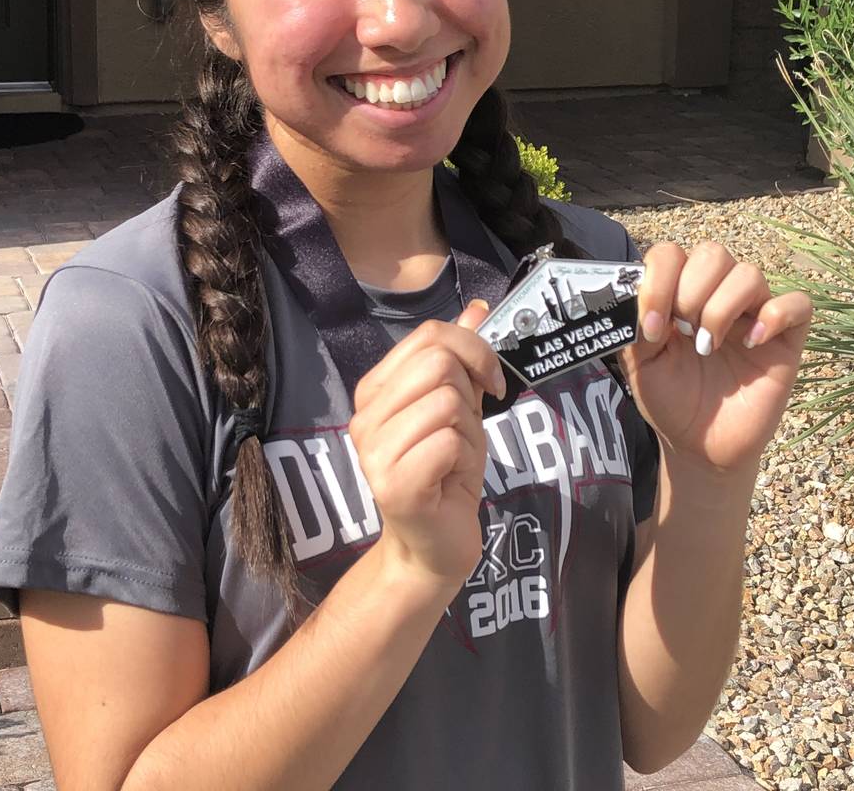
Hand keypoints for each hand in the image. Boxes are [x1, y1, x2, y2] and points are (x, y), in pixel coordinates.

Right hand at [349, 301, 505, 594]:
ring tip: (454, 457)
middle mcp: (364, 417)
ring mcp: (374, 452)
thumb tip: (478, 308)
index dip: (472, 348)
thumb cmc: (445, 473)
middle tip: (467, 428)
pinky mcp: (394, 485)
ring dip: (468, 432)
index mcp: (374, 391)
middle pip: (438, 363)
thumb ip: (462, 358)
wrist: (433, 546)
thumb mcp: (459, 406)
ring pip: (447, 403)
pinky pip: (449, 443)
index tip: (488, 381)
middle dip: (470, 393)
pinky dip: (464, 459)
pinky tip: (451, 479)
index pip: (428, 335)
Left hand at [621, 242, 812, 475]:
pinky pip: (797, 304)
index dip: (659, 280)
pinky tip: (751, 344)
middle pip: (713, 253)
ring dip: (721, 307)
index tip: (652, 327)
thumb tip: (639, 293)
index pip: (671, 254)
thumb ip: (636, 324)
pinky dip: (774, 316)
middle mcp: (717, 295)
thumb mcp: (639, 362)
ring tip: (707, 346)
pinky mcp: (786, 339)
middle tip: (682, 332)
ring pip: (749, 273)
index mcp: (679, 293)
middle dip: (690, 290)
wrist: (699, 446)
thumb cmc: (670, 399)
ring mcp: (753, 314)